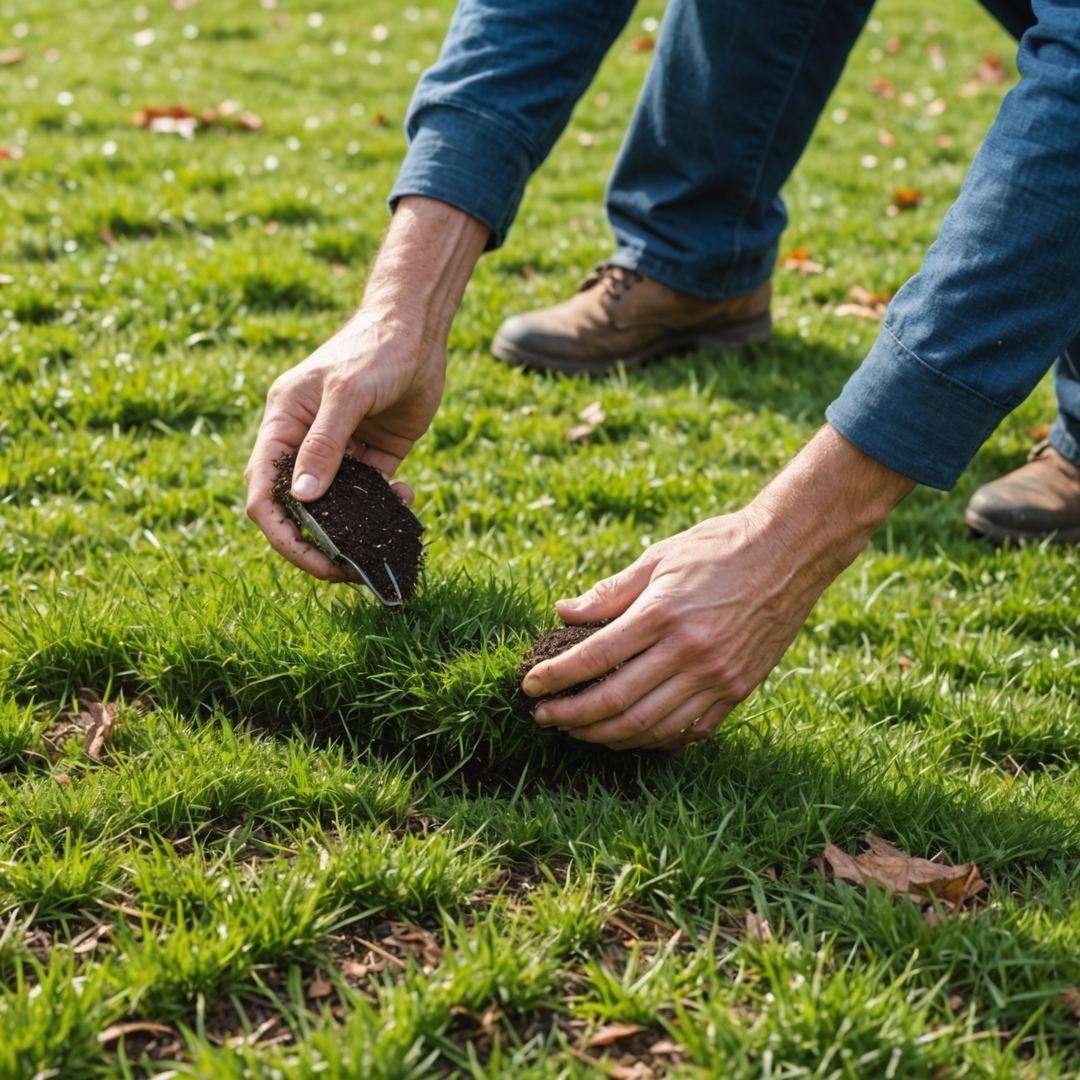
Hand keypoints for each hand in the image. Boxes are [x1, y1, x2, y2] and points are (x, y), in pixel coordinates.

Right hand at [244, 311, 441, 578]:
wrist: (417, 327)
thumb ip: (324, 444)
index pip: (264, 490)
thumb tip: (302, 497)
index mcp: (282, 425)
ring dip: (357, 530)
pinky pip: (374, 495)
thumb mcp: (345, 394)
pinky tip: (408, 498)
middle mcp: (306, 442)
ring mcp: (341, 451)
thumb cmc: (373, 349)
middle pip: (298, 508)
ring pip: (338, 507)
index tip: (310, 559)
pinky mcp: (375, 455)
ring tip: (382, 546)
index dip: (281, 531)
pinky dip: (388, 506)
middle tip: (350, 569)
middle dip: (318, 543)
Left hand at [521, 426, 914, 749]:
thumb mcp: (658, 558)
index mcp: (663, 614)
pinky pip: (686, 731)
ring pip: (648, 725)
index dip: (556, 678)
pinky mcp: (737, 691)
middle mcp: (690, 651)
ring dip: (603, 735)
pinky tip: (625, 734)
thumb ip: (610, 592)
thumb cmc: (718, 548)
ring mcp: (717, 677)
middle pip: (616, 701)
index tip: (530, 686)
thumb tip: (562, 612)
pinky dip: (650, 740)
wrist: (789, 553)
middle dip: (571, 715)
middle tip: (543, 717)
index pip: (595, 658)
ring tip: (576, 730)